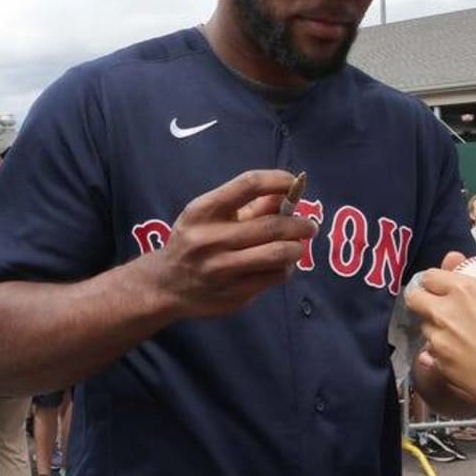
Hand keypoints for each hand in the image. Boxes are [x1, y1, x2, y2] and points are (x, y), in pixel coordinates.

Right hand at [144, 170, 313, 320]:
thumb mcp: (211, 215)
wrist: (166, 284)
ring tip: (298, 244)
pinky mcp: (233, 295)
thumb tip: (289, 194)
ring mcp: (221, 270)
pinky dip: (286, 267)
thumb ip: (249, 206)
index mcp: (203, 211)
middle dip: (300, 224)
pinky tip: (281, 264)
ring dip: (297, 247)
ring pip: (279, 254)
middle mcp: (210, 239)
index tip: (293, 183)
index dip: (278, 180)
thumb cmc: (195, 240)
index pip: (248, 184)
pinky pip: (274, 277)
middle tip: (309, 225)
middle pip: (272, 225)